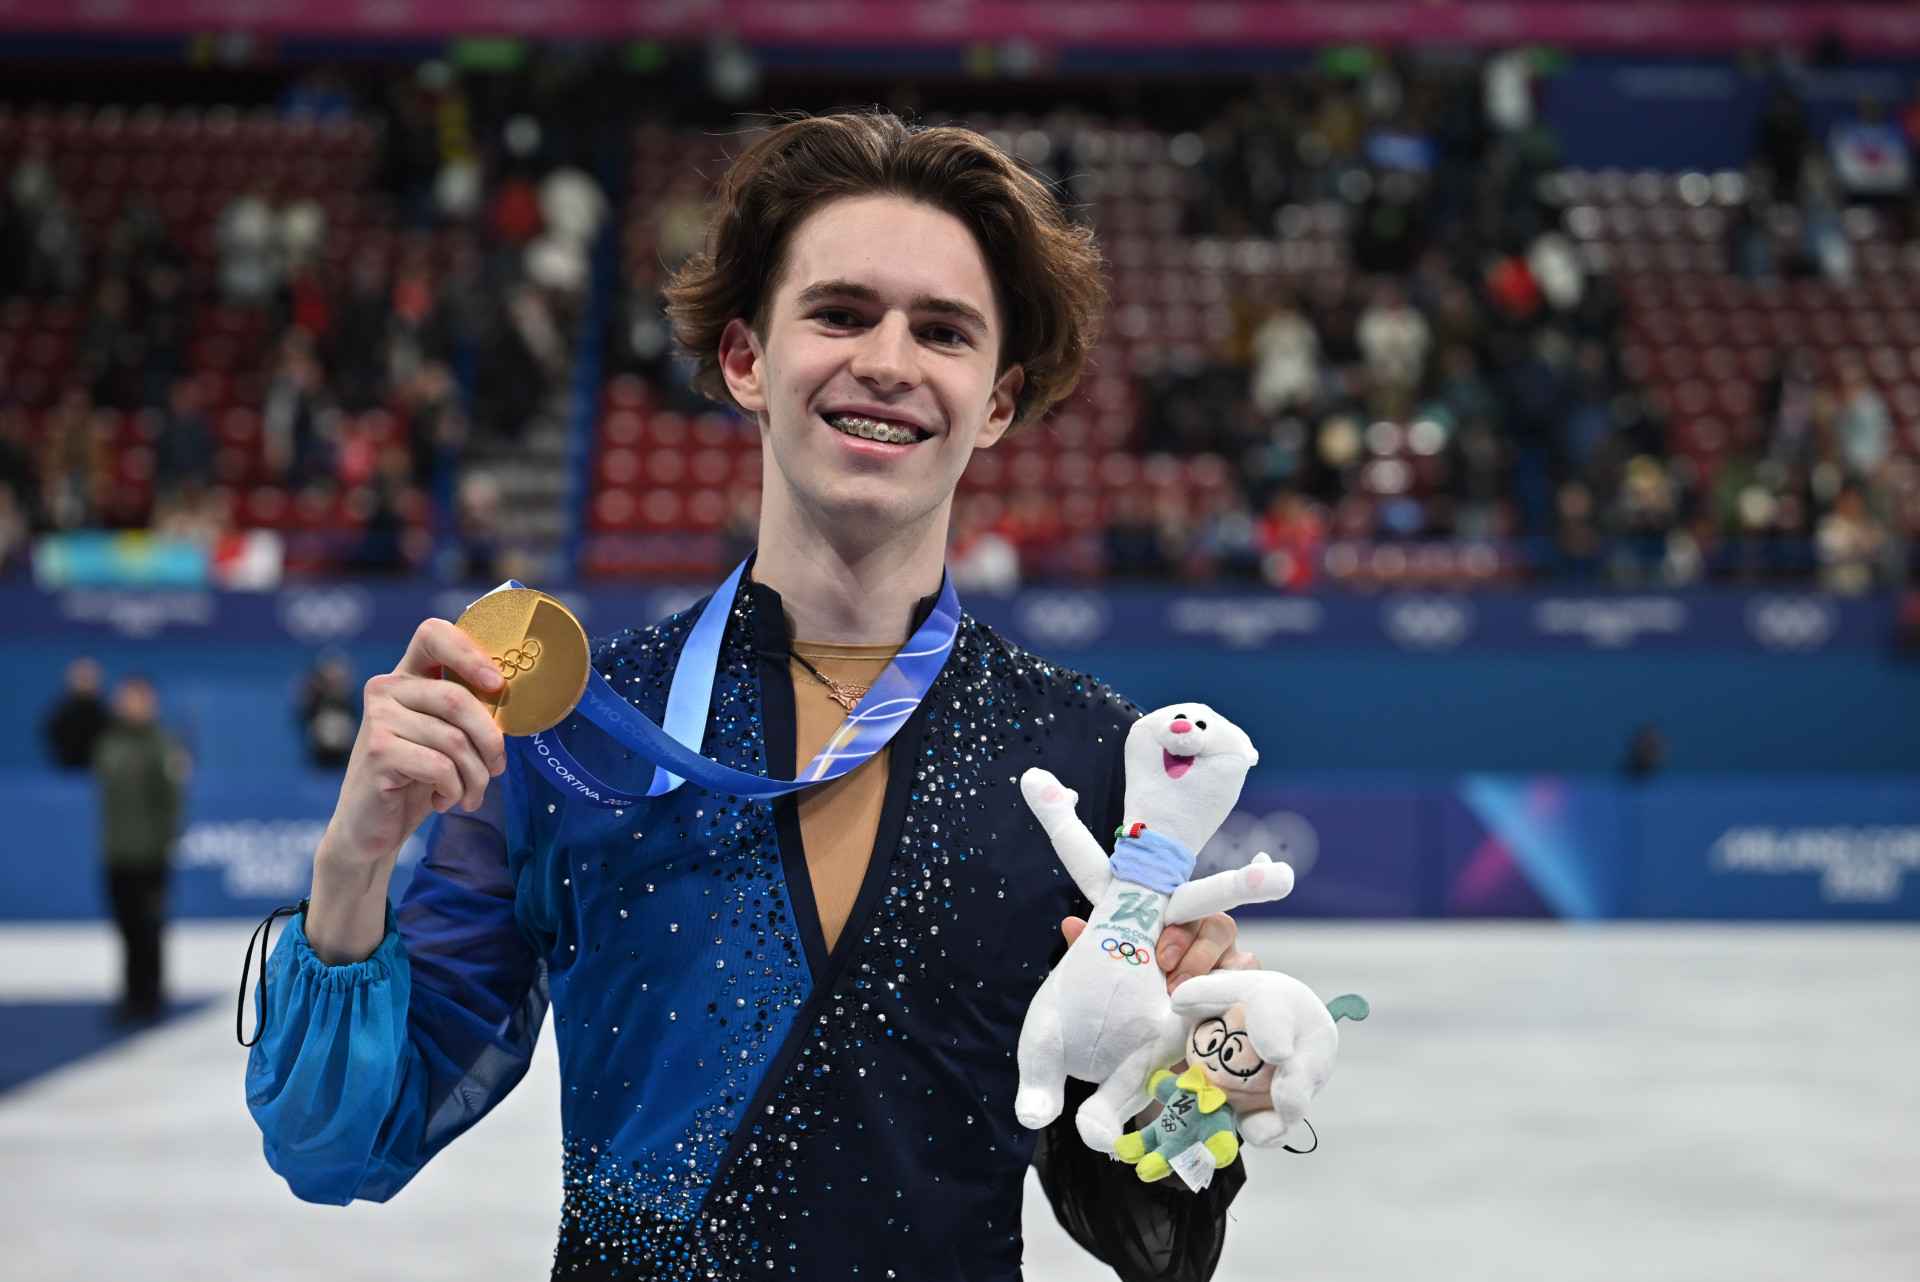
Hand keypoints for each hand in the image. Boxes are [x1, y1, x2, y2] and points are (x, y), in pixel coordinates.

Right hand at [307, 619, 506, 963]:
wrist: (373, 826)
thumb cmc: (419, 778)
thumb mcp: (446, 739)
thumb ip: (468, 714)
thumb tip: (515, 699)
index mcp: (407, 675)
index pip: (433, 634)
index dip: (470, 653)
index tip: (498, 684)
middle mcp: (386, 688)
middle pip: (458, 699)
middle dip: (490, 740)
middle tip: (498, 768)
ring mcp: (377, 719)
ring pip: (454, 739)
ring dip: (475, 776)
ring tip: (469, 794)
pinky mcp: (377, 752)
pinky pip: (440, 766)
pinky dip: (454, 790)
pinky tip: (444, 800)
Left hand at [1060, 910, 1259, 993]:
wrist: (1158, 1063)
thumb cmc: (1137, 1007)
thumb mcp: (1116, 982)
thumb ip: (1096, 953)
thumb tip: (1072, 925)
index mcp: (1176, 928)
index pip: (1183, 908)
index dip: (1175, 925)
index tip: (1159, 955)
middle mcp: (1209, 940)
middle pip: (1216, 925)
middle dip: (1194, 950)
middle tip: (1169, 979)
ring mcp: (1233, 965)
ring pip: (1240, 953)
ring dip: (1212, 975)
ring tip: (1184, 1001)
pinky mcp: (1250, 991)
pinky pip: (1253, 983)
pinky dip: (1235, 996)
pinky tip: (1213, 1013)